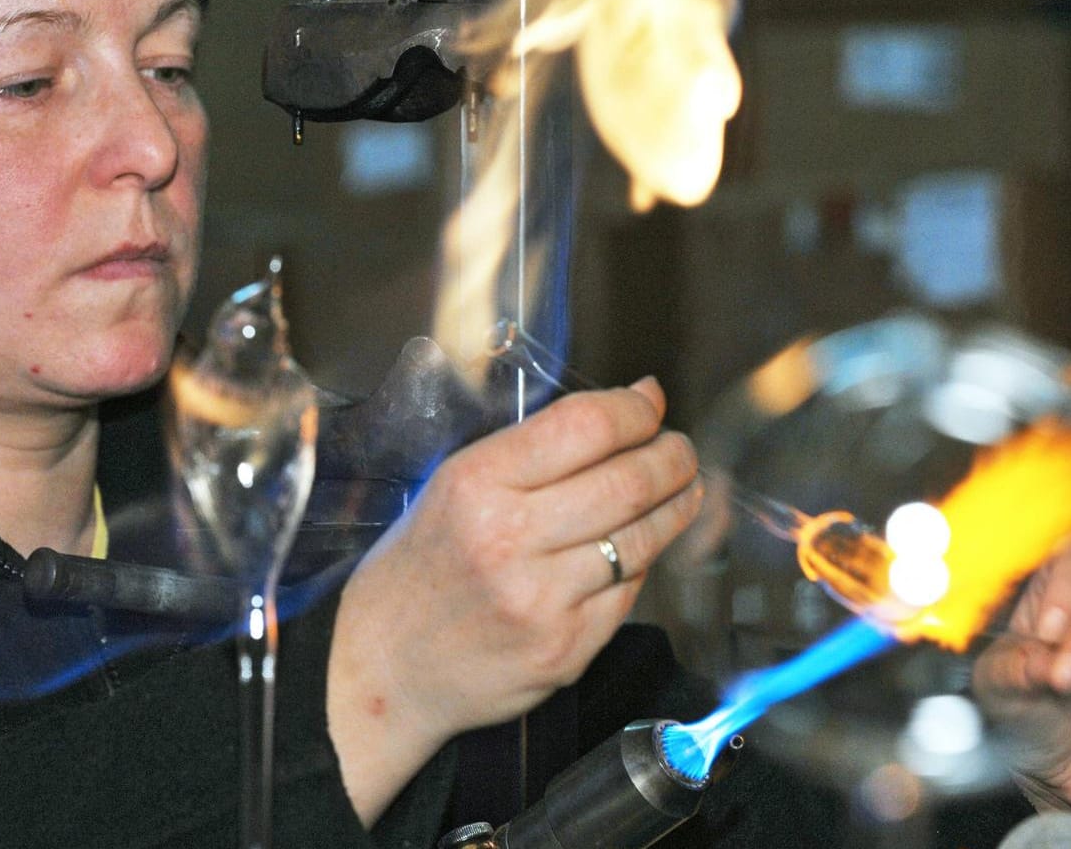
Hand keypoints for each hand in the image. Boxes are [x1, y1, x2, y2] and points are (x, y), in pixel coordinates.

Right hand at [326, 377, 702, 823]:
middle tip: (681, 451)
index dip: (636, 410)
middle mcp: (508, 538)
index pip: (586, 427)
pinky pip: (629, 591)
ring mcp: (541, 600)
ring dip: (676, 507)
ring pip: (641, 538)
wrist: (386, 666)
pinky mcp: (565, 649)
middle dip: (672, 457)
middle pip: (628, 481)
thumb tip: (631, 404)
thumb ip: (533, 449)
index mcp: (476, 483)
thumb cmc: (422, 567)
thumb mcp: (453, 486)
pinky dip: (643, 561)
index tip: (650, 404)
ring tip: (684, 491)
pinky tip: (641, 546)